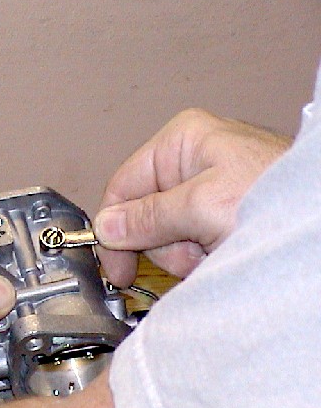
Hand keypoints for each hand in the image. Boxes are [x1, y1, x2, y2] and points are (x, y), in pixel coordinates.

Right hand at [94, 108, 291, 286]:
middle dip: (165, 243)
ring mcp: (206, 191)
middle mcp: (190, 162)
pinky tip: (223, 253)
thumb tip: (107, 227)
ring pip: (165, 237)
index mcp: (180, 142)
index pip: (122, 186)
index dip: (113, 228)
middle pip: (143, 216)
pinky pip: (189, 245)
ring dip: (186, 254)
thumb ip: (148, 217)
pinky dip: (202, 258)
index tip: (113, 265)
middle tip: (194, 248)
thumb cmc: (278, 197)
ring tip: (217, 248)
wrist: (317, 225)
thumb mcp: (202, 206)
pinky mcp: (220, 216)